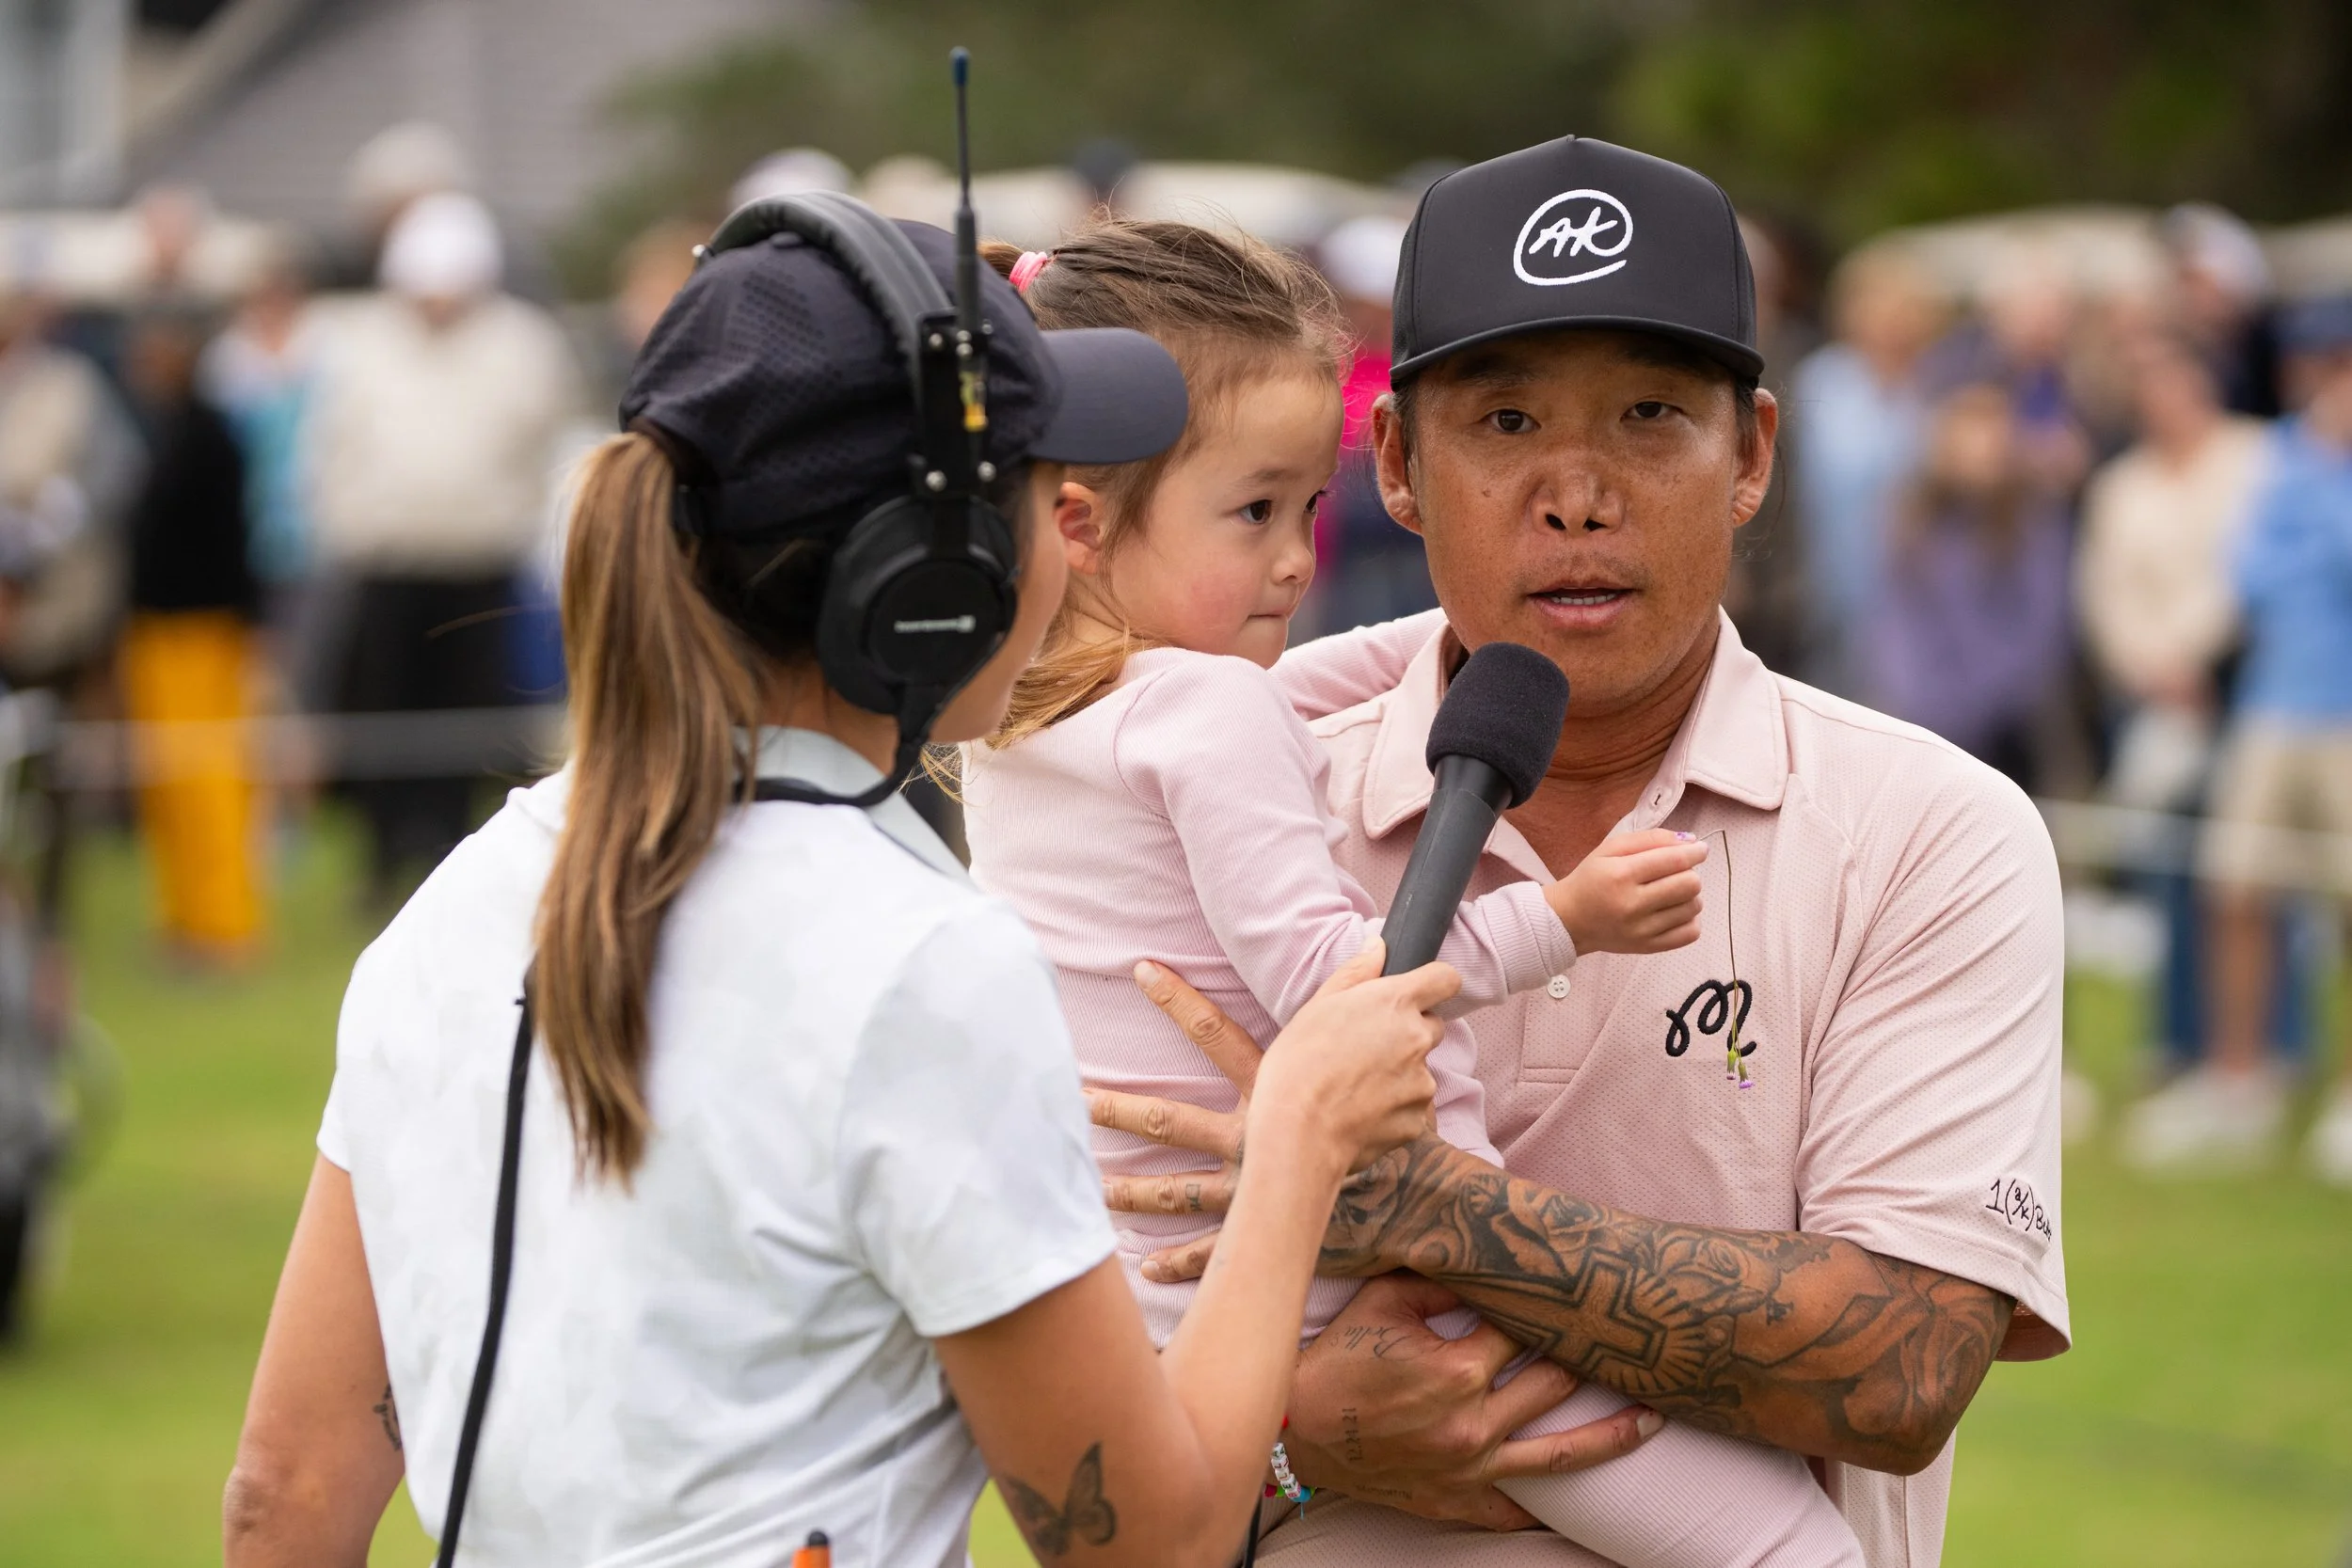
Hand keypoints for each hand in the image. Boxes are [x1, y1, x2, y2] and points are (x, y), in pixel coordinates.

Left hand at [1092, 950, 1453, 1280]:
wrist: (1418, 1198)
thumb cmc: (1394, 1122)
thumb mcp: (1375, 1051)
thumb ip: (1364, 995)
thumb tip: (1378, 943)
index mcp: (1272, 1091)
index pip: (1216, 1033)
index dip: (1178, 999)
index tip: (1140, 969)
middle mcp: (1252, 1140)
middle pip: (1175, 1120)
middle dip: (1123, 1110)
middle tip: (1075, 1097)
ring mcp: (1252, 1190)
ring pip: (1178, 1190)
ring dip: (1134, 1190)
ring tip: (1090, 1187)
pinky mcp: (1263, 1232)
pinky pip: (1213, 1251)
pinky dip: (1180, 1262)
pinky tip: (1146, 1268)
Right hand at [1250, 938, 1455, 1178]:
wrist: (1297, 1133)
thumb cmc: (1297, 1065)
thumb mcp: (1317, 1007)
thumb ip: (1356, 973)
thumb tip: (1379, 946)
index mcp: (1395, 1002)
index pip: (1445, 978)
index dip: (1434, 984)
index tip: (1418, 994)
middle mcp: (1417, 1039)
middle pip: (1431, 1027)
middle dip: (1409, 1033)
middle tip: (1367, 1048)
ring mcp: (1421, 1082)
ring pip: (1419, 1071)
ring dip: (1399, 1075)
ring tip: (1353, 1087)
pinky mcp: (1418, 1120)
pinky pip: (1411, 1108)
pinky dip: (1392, 1109)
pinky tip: (1358, 1113)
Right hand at [1282, 1274, 1659, 1527]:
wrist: (1296, 1430)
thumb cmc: (1336, 1361)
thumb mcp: (1382, 1302)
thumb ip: (1437, 1277)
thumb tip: (1484, 1257)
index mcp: (1457, 1369)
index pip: (1522, 1329)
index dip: (1546, 1307)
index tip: (1579, 1291)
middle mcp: (1473, 1422)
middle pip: (1554, 1384)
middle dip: (1588, 1358)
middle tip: (1628, 1337)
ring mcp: (1471, 1467)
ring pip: (1560, 1454)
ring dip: (1613, 1435)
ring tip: (1655, 1419)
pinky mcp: (1460, 1500)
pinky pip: (1518, 1509)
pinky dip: (1553, 1505)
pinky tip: (1590, 1498)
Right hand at [1544, 828, 1706, 955]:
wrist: (1568, 920)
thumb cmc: (1590, 879)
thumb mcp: (1610, 848)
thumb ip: (1650, 839)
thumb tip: (1690, 841)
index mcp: (1621, 874)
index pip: (1674, 861)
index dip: (1695, 852)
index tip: (1699, 849)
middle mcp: (1632, 904)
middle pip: (1690, 884)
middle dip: (1689, 873)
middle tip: (1676, 872)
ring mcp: (1642, 930)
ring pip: (1693, 907)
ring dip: (1688, 895)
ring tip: (1670, 892)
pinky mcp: (1648, 948)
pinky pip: (1690, 933)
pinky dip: (1689, 919)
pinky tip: (1674, 911)